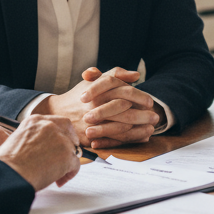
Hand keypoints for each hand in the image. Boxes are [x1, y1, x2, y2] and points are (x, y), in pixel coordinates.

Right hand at [0, 115, 80, 190]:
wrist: (8, 174)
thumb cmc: (8, 165)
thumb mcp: (16, 141)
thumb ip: (32, 139)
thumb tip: (42, 149)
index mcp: (34, 121)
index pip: (54, 122)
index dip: (58, 134)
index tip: (56, 144)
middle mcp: (48, 125)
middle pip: (68, 129)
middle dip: (69, 142)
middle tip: (65, 156)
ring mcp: (59, 139)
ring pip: (72, 149)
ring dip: (67, 162)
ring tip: (57, 175)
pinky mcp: (66, 154)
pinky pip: (76, 164)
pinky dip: (69, 174)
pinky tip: (59, 181)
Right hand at [37, 66, 159, 148]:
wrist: (58, 112)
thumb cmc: (81, 95)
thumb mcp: (95, 81)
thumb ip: (115, 74)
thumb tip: (135, 76)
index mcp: (99, 89)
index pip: (124, 91)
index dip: (139, 96)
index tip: (150, 102)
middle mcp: (96, 104)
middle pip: (124, 108)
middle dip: (142, 113)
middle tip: (155, 116)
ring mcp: (93, 120)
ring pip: (121, 125)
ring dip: (139, 127)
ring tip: (151, 128)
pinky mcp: (90, 135)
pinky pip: (113, 138)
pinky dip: (129, 138)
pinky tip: (139, 137)